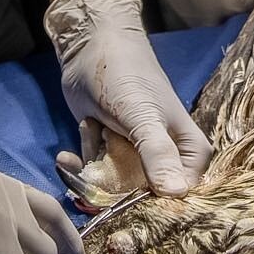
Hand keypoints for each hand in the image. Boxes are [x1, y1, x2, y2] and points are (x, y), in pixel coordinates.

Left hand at [44, 0, 212, 194]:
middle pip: (142, 200)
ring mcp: (133, 159)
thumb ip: (158, 155)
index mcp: (189, 152)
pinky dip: (78, 167)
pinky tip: (65, 155)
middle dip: (112, 185)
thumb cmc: (127, 76)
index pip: (181, 197)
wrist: (91, 47)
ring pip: (113, 190)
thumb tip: (176, 194)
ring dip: (91, 170)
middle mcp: (165, 160)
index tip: (126, 203)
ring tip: (91, 130)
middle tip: (99, 156)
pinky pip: (93, 177)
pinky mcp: (106, 154)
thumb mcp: (143, 116)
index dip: (154, 206)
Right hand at [137, 0, 253, 28]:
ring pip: (228, 39)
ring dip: (237, 29)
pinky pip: (207, 41)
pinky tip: (216, 14)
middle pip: (248, 33)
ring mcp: (195, 35)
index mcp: (235, 7)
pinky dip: (216, 31)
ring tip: (236, 10)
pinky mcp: (182, 36)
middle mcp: (214, 28)